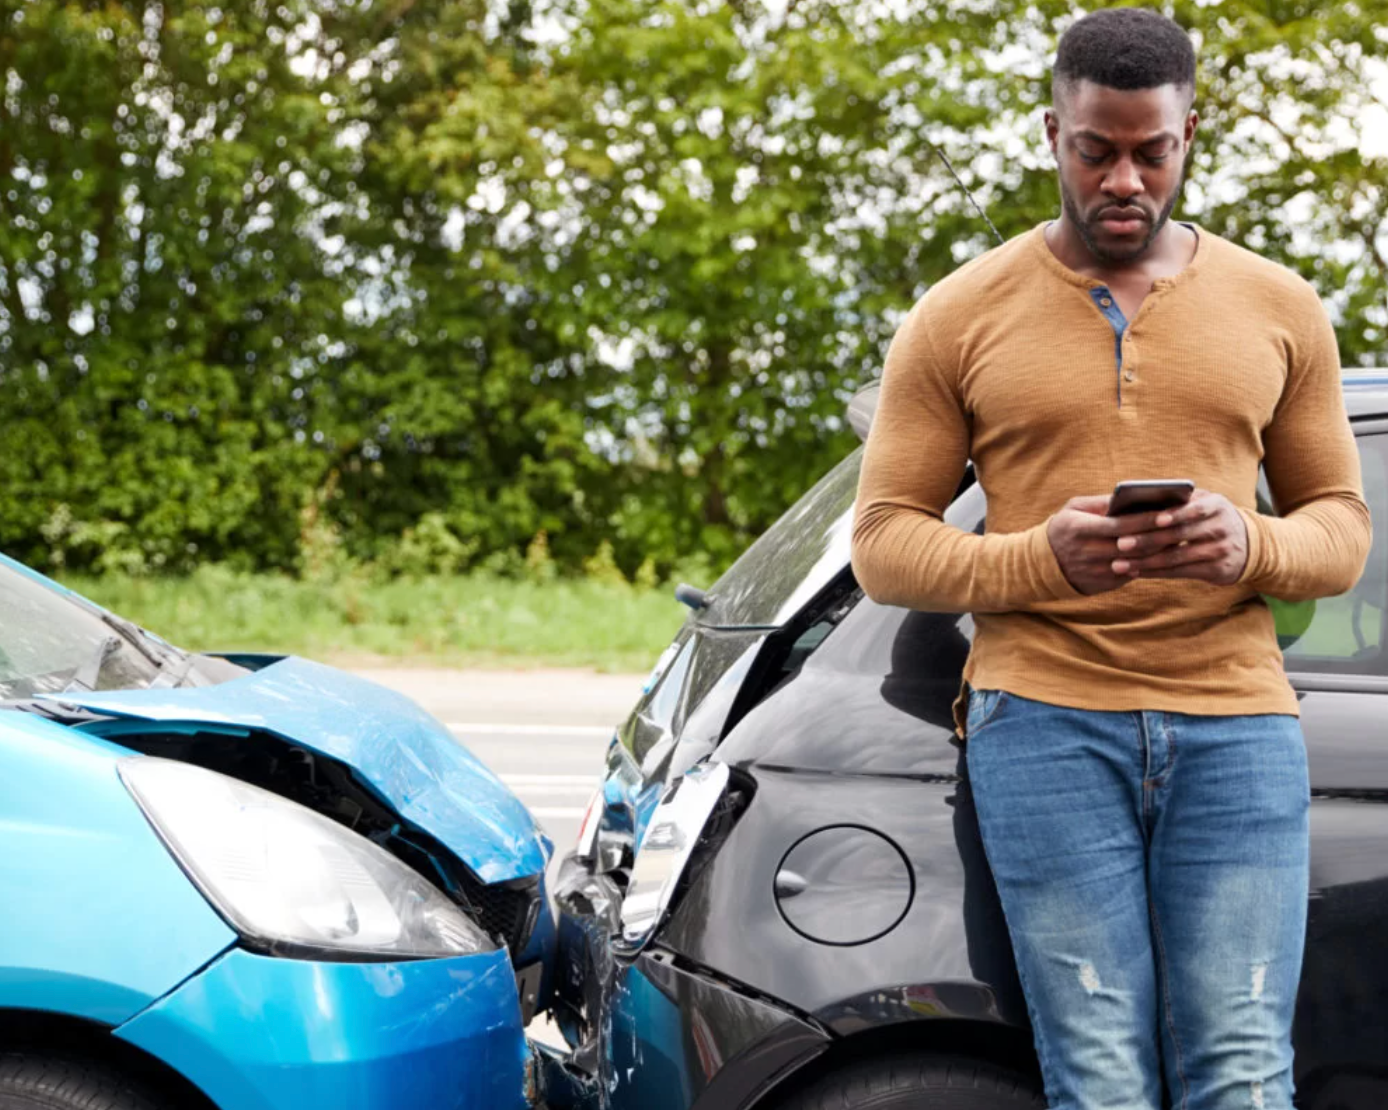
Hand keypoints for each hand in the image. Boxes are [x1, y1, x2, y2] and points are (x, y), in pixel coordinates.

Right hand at [1046, 495, 1186, 594]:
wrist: (1043, 563)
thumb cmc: (1065, 528)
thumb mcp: (1074, 508)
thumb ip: (1101, 502)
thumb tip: (1131, 496)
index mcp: (1079, 528)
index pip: (1119, 525)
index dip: (1145, 520)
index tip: (1168, 513)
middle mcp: (1087, 551)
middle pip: (1131, 545)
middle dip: (1159, 536)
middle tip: (1183, 527)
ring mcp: (1095, 570)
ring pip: (1135, 562)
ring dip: (1158, 553)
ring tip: (1179, 540)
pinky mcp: (1102, 584)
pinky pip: (1131, 575)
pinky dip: (1148, 565)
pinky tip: (1163, 555)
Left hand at [1108, 489, 1248, 584]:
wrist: (1250, 545)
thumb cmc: (1212, 519)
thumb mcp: (1206, 504)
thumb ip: (1181, 501)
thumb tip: (1140, 500)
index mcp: (1216, 505)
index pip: (1195, 509)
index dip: (1175, 514)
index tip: (1154, 518)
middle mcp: (1221, 527)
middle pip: (1179, 535)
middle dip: (1147, 540)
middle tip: (1120, 544)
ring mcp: (1220, 551)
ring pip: (1176, 557)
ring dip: (1145, 562)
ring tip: (1119, 564)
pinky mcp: (1216, 570)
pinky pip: (1180, 572)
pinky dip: (1155, 573)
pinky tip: (1135, 572)